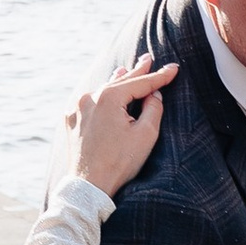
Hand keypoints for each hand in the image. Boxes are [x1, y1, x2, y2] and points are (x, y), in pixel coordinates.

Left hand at [69, 64, 170, 193]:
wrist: (89, 186)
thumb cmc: (119, 163)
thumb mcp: (145, 135)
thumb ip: (153, 109)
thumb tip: (154, 94)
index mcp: (109, 97)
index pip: (140, 83)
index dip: (159, 76)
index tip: (174, 69)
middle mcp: (89, 98)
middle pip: (120, 81)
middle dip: (137, 71)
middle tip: (148, 58)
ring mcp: (77, 109)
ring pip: (102, 90)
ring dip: (117, 81)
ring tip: (126, 70)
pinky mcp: (71, 121)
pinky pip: (89, 103)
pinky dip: (101, 97)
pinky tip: (105, 93)